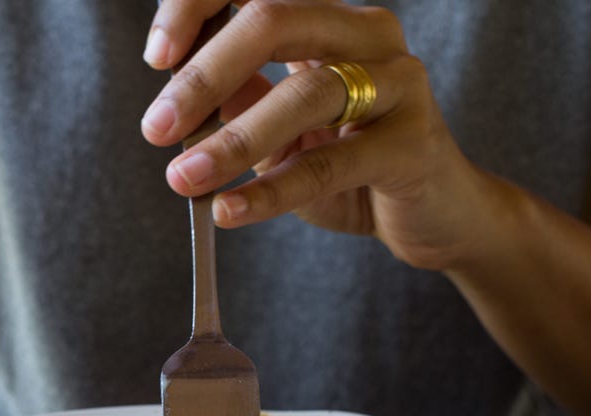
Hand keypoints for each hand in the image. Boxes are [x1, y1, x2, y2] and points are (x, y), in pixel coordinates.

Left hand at [142, 0, 495, 270]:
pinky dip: (271, 191)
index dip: (197, 6)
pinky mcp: (412, 144)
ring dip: (232, 140)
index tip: (156, 56)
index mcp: (329, 19)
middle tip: (155, 127)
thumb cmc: (353, 170)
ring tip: (183, 179)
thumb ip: (238, 101)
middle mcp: (368, 34)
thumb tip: (174, 89)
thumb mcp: (280, 133)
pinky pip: (330, 165)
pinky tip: (229, 210)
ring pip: (306, 93)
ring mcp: (399, 83)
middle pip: (274, 19)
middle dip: (204, 74)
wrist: (435, 219)